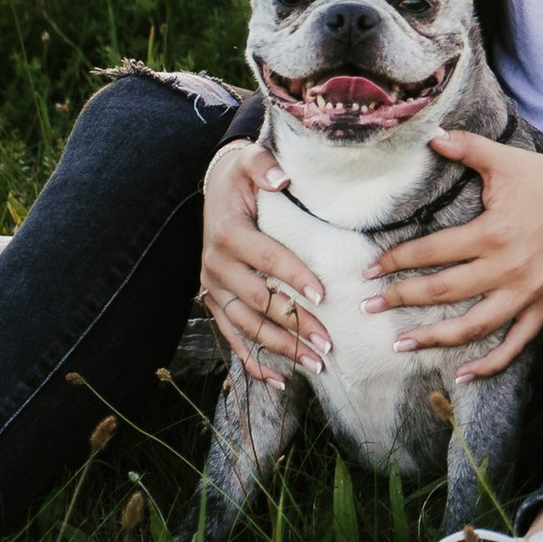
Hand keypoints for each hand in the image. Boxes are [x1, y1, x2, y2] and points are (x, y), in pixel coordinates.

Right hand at [199, 140, 330, 382]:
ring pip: (248, 326)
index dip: (294, 276)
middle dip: (295, 324)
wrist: (215, 188)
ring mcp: (213, 288)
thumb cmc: (242, 177)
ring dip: (282, 348)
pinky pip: (233, 338)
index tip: (324, 296)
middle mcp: (216, 265)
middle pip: (259, 301)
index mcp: (228, 232)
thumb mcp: (250, 160)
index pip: (266, 259)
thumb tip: (283, 178)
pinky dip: (254, 361)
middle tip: (329, 343)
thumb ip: (264, 165)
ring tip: (316, 363)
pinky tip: (281, 381)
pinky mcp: (214, 302)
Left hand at [364, 132, 542, 381]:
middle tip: (370, 308)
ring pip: (474, 326)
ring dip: (435, 338)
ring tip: (401, 344)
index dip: (396, 261)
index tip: (370, 271)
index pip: (432, 252)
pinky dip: (490, 363)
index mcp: (492, 232)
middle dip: (402, 300)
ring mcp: (526, 292)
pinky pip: (516, 344)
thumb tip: (430, 135)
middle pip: (444, 291)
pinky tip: (464, 375)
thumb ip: (465, 147)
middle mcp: (507, 268)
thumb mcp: (502, 160)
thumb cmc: (541, 177)